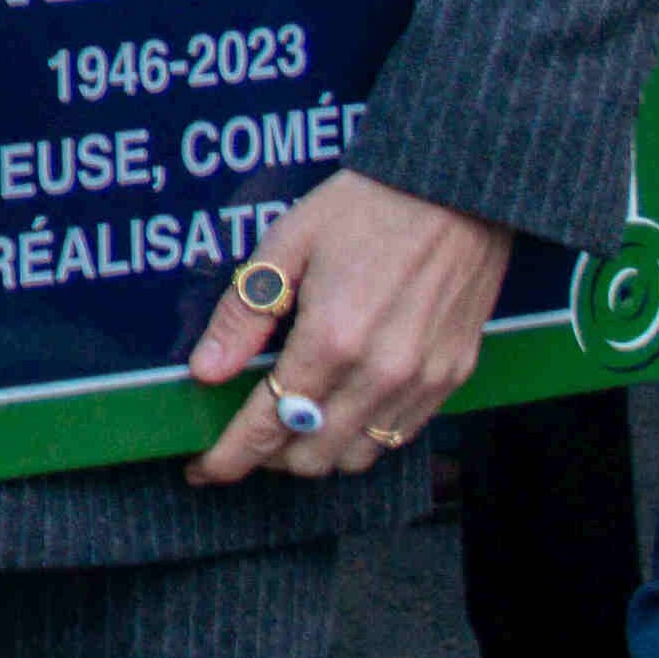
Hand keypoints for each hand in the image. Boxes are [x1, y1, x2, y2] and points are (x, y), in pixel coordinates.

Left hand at [183, 171, 511, 485]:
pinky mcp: (452, 377)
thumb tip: (206, 372)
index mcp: (330, 339)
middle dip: (268, 457)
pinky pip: (399, 436)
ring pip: (356, 456)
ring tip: (293, 423)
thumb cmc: (368, 205)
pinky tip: (342, 408)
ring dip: (316, 451)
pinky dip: (363, 436)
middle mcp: (378, 373)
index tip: (201, 469)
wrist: (457, 187)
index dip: (228, 457)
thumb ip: (245, 314)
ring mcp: (421, 380)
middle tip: (247, 435)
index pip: (266, 427)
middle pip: (310, 456)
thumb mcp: (289, 242)